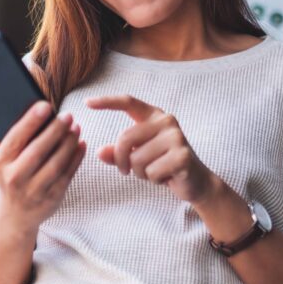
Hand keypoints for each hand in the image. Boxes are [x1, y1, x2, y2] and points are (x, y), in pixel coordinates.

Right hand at [0, 101, 86, 232]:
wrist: (16, 216)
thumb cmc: (6, 177)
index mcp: (0, 162)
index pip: (16, 138)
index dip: (31, 121)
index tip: (46, 105)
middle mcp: (15, 177)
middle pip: (38, 151)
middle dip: (55, 131)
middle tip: (68, 115)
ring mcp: (34, 190)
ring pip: (55, 164)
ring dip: (68, 144)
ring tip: (76, 127)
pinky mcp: (52, 198)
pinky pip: (67, 175)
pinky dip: (76, 158)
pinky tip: (81, 144)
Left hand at [85, 94, 219, 204]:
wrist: (195, 182)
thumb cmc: (162, 165)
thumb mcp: (137, 156)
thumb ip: (118, 153)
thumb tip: (99, 152)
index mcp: (154, 116)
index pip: (128, 102)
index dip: (107, 101)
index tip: (87, 103)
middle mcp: (166, 121)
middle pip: (125, 139)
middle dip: (121, 161)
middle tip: (128, 171)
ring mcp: (176, 137)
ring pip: (137, 159)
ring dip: (140, 173)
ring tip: (155, 171)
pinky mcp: (182, 156)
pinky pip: (151, 172)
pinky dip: (153, 180)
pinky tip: (166, 177)